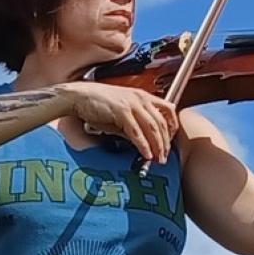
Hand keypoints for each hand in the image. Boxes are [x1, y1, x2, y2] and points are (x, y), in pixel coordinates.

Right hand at [55, 81, 178, 163]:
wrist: (80, 96)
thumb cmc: (98, 103)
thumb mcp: (122, 113)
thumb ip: (134, 126)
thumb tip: (143, 142)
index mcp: (143, 96)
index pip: (169, 110)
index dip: (173, 127)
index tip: (170, 141)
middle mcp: (141, 98)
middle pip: (162, 122)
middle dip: (165, 142)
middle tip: (164, 156)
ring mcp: (132, 104)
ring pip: (153, 127)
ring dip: (157, 145)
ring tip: (158, 158)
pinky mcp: (122, 112)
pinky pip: (137, 132)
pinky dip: (143, 145)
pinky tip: (146, 154)